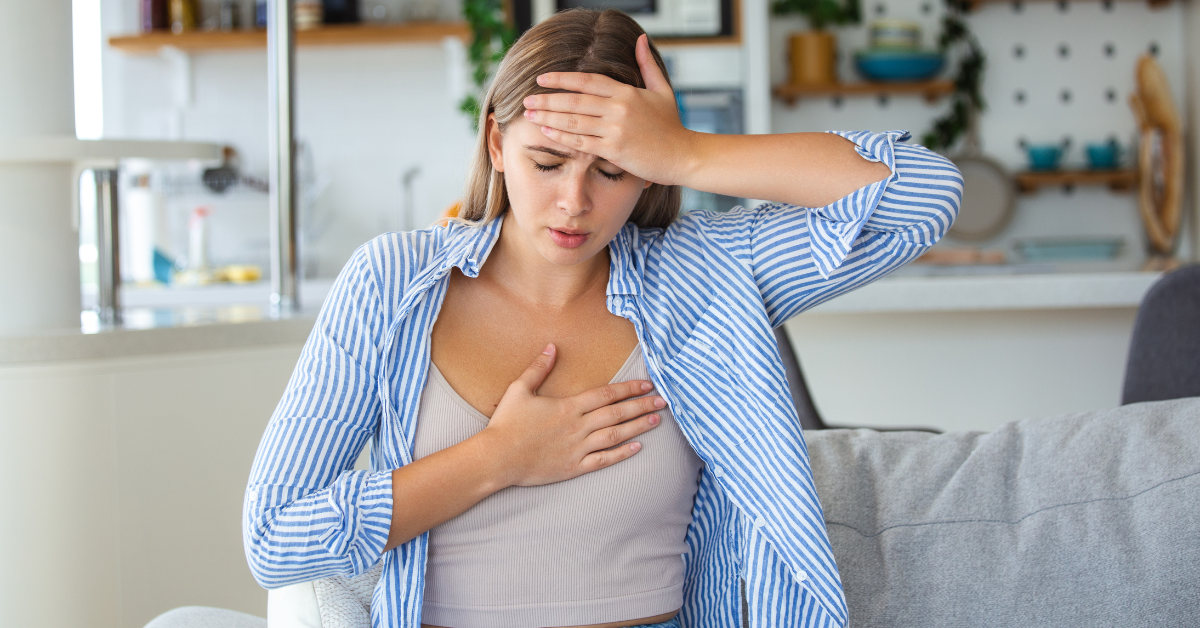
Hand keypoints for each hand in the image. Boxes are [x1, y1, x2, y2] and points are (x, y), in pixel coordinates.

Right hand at [479, 343, 664, 487]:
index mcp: (568, 406)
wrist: (497, 458)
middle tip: (664, 401)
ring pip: (615, 435)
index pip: (606, 394)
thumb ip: (538, 367)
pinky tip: (637, 448)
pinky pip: (603, 460)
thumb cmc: (506, 423)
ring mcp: (578, 448)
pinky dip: (622, 453)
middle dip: (642, 405)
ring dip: (638, 427)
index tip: (647, 384)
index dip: (629, 388)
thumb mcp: (519, 389)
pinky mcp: (574, 467)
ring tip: (656, 420)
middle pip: (617, 413)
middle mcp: (578, 426)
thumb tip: (551, 346)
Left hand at [521, 34, 694, 185]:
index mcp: (627, 92)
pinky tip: (546, 133)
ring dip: (548, 118)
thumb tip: (640, 38)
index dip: (562, 79)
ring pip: (574, 121)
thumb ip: (647, 65)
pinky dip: (562, 138)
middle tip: (526, 100)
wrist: (684, 155)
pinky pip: (581, 143)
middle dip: (547, 100)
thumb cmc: (672, 126)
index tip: (542, 79)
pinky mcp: (614, 150)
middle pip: (574, 101)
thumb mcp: (662, 90)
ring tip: (529, 116)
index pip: (587, 80)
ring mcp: (615, 130)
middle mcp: (618, 108)